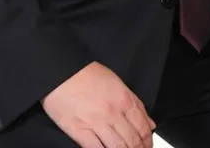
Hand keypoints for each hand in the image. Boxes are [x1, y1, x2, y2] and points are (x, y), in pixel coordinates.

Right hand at [41, 61, 156, 147]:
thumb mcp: (116, 82)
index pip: (142, 127)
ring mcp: (96, 122)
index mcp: (123, 98)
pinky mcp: (79, 130)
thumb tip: (149, 123)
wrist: (61, 70)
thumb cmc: (86, 74)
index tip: (147, 147)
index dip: (147, 141)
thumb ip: (134, 103)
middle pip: (132, 140)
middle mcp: (112, 112)